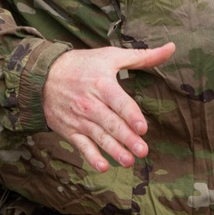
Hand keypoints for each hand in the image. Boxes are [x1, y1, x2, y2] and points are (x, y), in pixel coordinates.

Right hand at [43, 43, 175, 171]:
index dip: (130, 115)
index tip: (142, 127)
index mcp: (101, 84)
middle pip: (111, 123)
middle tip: (142, 150)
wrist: (43, 76)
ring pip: (99, 136)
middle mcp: (90, 103)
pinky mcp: (69, 130)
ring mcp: (79, 118)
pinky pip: (81, 146)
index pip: (118, 102)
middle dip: (127, 138)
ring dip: (114, 150)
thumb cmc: (82, 65)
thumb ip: (142, 57)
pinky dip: (91, 157)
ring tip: (128, 161)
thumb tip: (171, 48)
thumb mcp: (110, 56)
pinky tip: (102, 167)